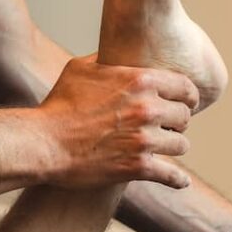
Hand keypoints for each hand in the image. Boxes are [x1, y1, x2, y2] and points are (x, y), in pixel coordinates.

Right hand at [34, 54, 198, 190]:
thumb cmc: (59, 103)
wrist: (44, 142)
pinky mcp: (137, 167)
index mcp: (139, 80)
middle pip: (185, 117)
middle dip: (177, 122)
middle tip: (169, 126)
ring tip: (164, 148)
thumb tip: (116, 50)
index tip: (183, 103)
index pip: (185, 87)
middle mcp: (147, 108)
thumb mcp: (81, 69)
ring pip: (181, 145)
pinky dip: (176, 179)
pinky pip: (171, 175)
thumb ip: (107, 58)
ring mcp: (144, 139)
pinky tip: (180, 181)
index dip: (187, 96)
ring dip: (173, 147)